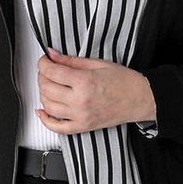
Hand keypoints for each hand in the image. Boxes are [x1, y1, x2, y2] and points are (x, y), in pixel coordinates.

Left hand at [36, 48, 156, 134]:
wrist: (140, 98)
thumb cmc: (124, 82)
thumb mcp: (97, 64)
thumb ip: (71, 61)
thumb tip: (53, 55)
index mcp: (84, 82)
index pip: (52, 72)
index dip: (43, 63)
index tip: (44, 60)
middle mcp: (80, 101)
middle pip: (47, 88)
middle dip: (42, 76)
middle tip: (46, 70)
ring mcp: (80, 116)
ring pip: (48, 106)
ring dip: (43, 93)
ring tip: (48, 85)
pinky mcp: (83, 127)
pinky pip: (58, 127)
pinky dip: (46, 120)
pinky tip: (42, 111)